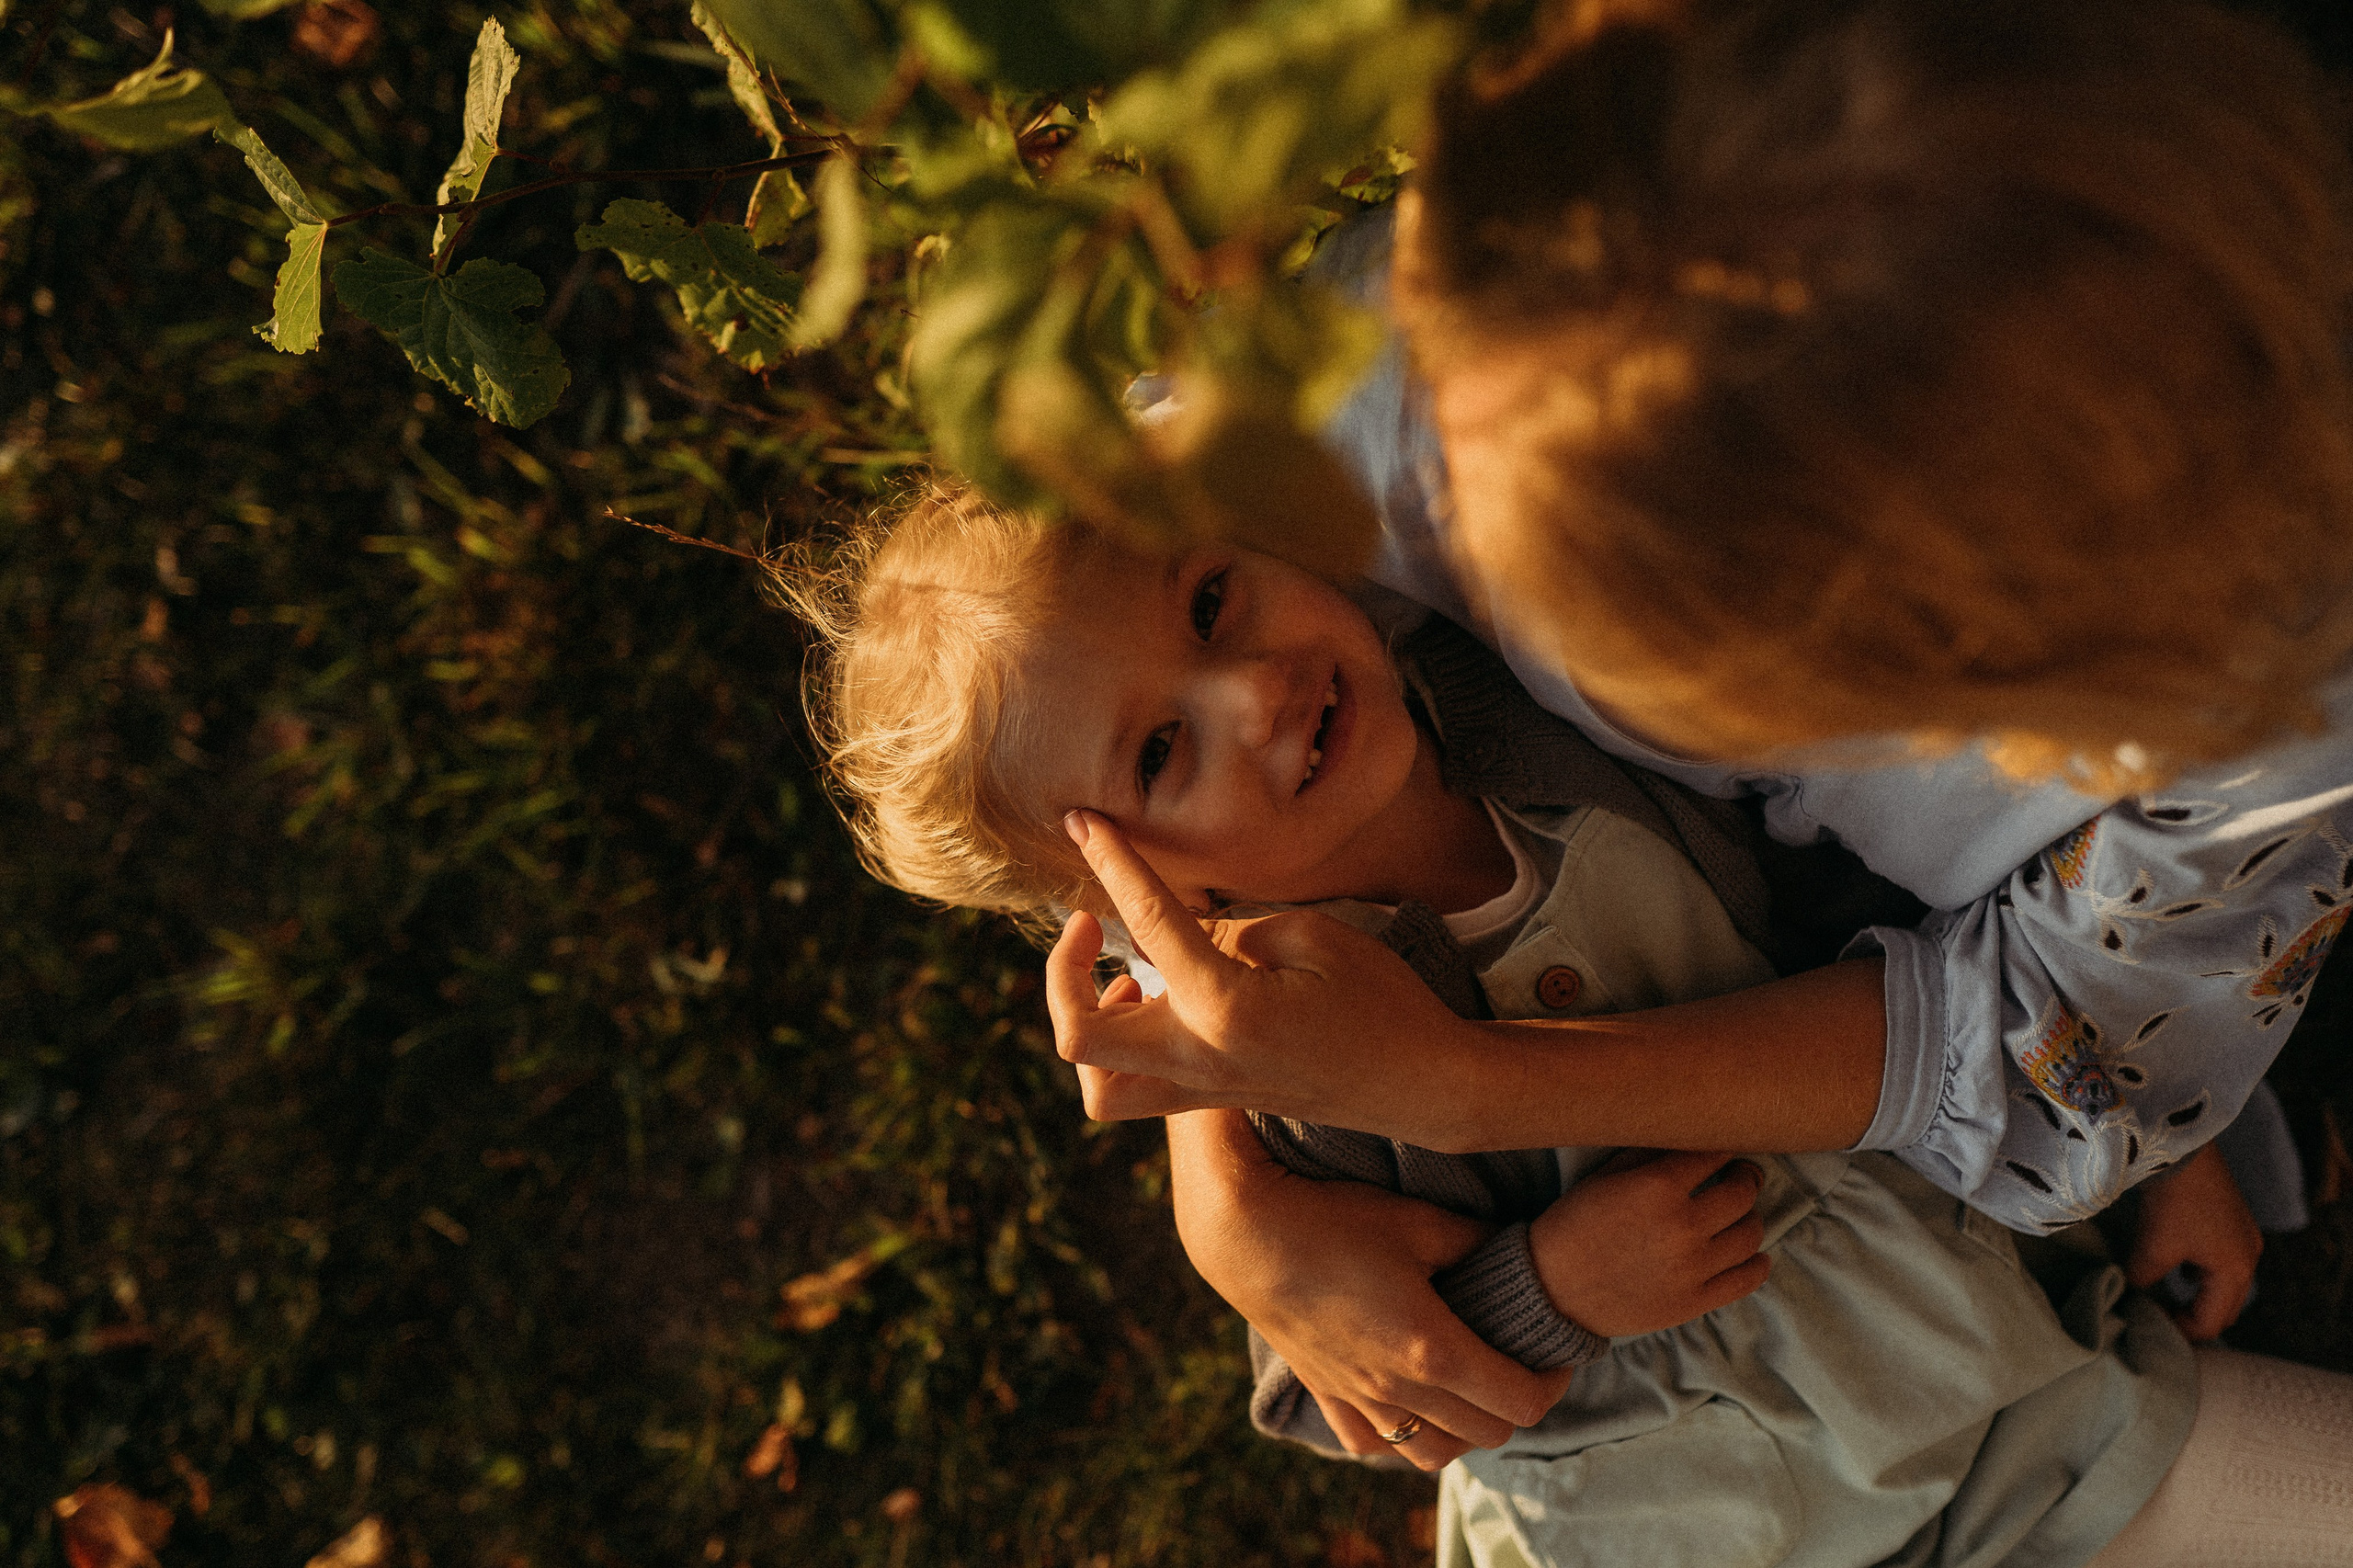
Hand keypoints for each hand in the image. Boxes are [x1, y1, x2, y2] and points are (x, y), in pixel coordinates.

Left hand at [1049, 811, 1493, 1147]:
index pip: (1146, 923)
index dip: (1110, 861)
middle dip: (1061, 974)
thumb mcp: (1317, 939)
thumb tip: (1188, 936)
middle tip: (1087, 924)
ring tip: (1121, 980)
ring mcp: (1202, 1092)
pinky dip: (1121, 1052)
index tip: (1081, 821)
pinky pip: (1135, 1092)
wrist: (1422, 1087)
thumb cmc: (1383, 1004)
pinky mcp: (1211, 1104)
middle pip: (1079, 1037)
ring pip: (1097, 1088)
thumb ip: (1237, 931)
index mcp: (1226, 1008)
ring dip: (1088, 1028)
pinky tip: (1155, 1006)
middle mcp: (1200, 1060)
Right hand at [1169, 1110, 1571, 1473]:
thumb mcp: (1420, 1220)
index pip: (1521, 1401)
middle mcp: (1398, 1387)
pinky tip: (1405, 1397)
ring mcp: (1358, 1397)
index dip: (1553, 1382)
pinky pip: (1371, 1442)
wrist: (1246, 1232)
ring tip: (1467, 1385)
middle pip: (1486, 1433)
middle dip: (1516, 1403)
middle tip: (1519, 1360)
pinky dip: (1399, 1434)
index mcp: (1434, 1347)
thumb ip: (1479, 1242)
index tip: (1557, 1353)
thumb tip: (1518, 1249)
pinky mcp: (1324, 1392)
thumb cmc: (1336, 1218)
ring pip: (1430, 1452)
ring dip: (1461, 1429)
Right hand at [1529, 1150, 1772, 1336]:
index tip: (1724, 1147)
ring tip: (1740, 1215)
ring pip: (1751, 1234)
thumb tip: (1688, 1136)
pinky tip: (1753, 1254)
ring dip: (1750, 1218)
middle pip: (1742, 1192)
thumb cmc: (1575, 1224)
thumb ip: (1650, 1155)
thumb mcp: (1605, 1176)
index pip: (1714, 1154)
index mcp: (1658, 1187)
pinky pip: (1746, 1279)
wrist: (1552, 1288)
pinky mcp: (1694, 1301)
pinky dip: (1757, 1263)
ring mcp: (1692, 1267)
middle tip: (1740, 1176)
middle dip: (1745, 1177)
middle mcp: (1682, 1226)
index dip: (1723, 1147)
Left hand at [2128, 1140, 2261, 1341]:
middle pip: (2223, 1307)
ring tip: (2161, 1296)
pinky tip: (2173, 1265)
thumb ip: (2142, 1279)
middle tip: (2157, 1318)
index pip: (2212, 1322)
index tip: (2149, 1326)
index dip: (2180, 1332)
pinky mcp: (2230, 1218)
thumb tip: (2131, 1294)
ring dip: (2195, 1294)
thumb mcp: (2153, 1247)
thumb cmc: (2172, 1201)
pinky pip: (2218, 1259)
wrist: (2183, 1146)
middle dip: (2192, 1317)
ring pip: (2220, 1283)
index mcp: (2236, 1271)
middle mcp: (2248, 1256)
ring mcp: (2242, 1236)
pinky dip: (2197, 1271)